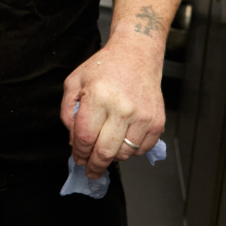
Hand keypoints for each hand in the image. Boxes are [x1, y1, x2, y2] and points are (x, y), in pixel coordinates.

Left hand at [60, 37, 165, 179]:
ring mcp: (142, 116)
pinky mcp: (157, 121)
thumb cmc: (103, 68)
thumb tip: (74, 141)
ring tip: (106, 146)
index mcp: (98, 97)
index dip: (79, 153)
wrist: (136, 55)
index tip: (78, 159)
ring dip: (113, 156)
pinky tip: (123, 139)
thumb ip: (68, 112)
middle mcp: (122, 108)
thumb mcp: (74, 82)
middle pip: (105, 151)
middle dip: (94, 165)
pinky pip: (142, 149)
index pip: (85, 137)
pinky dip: (131, 150)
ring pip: (124, 154)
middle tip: (90, 169)